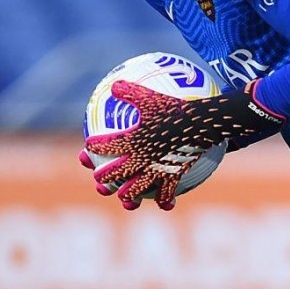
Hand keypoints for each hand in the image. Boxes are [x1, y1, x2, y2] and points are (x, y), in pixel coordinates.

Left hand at [83, 79, 282, 209]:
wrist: (200, 123)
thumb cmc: (174, 108)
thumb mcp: (150, 97)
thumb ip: (130, 92)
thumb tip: (114, 84)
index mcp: (131, 141)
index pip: (105, 146)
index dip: (94, 147)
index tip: (88, 147)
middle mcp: (139, 160)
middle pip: (115, 174)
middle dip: (104, 178)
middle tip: (99, 178)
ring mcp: (155, 171)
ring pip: (135, 191)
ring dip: (128, 195)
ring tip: (125, 197)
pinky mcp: (172, 177)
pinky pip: (167, 193)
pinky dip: (165, 200)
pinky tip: (165, 204)